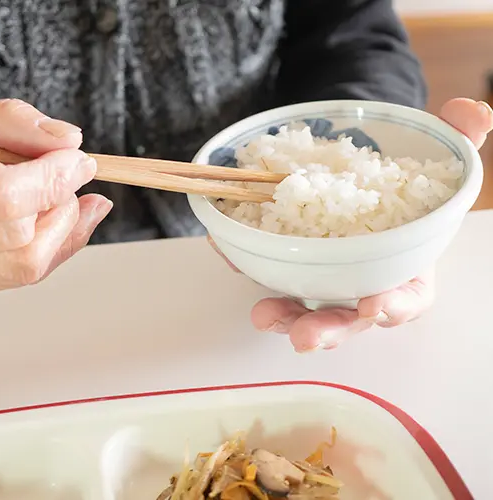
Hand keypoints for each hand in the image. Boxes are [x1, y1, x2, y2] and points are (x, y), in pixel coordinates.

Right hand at [0, 99, 111, 302]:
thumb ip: (8, 122)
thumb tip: (68, 140)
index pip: (2, 196)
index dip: (51, 179)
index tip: (77, 161)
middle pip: (20, 235)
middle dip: (59, 201)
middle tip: (62, 175)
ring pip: (28, 264)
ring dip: (61, 227)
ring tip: (56, 196)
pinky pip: (20, 276)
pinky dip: (50, 245)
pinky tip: (52, 218)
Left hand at [211, 98, 492, 351]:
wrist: (364, 174)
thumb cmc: (403, 180)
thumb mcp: (435, 157)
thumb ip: (459, 139)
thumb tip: (472, 111)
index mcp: (406, 267)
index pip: (409, 298)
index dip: (396, 307)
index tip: (374, 306)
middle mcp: (364, 282)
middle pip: (349, 317)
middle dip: (329, 328)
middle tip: (305, 336)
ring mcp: (327, 280)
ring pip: (308, 309)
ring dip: (286, 317)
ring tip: (263, 315)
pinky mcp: (296, 267)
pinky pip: (276, 278)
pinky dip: (254, 270)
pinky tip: (232, 257)